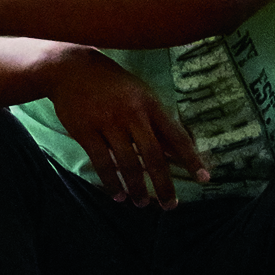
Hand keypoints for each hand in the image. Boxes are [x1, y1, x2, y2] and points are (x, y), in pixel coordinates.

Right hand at [44, 48, 208, 208]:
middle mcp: (131, 114)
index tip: (204, 179)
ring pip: (128, 163)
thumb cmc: (110, 81)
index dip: (191, 159)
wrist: (69, 68)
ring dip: (137, 188)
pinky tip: (118, 195)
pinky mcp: (85, 131)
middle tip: (170, 205)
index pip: (176, 135)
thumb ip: (155, 120)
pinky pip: (102, 163)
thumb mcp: (138, 92)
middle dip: (163, 185)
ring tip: (141, 203)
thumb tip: (175, 151)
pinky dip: (112, 182)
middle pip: (153, 156)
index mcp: (149, 103)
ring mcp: (107, 123)